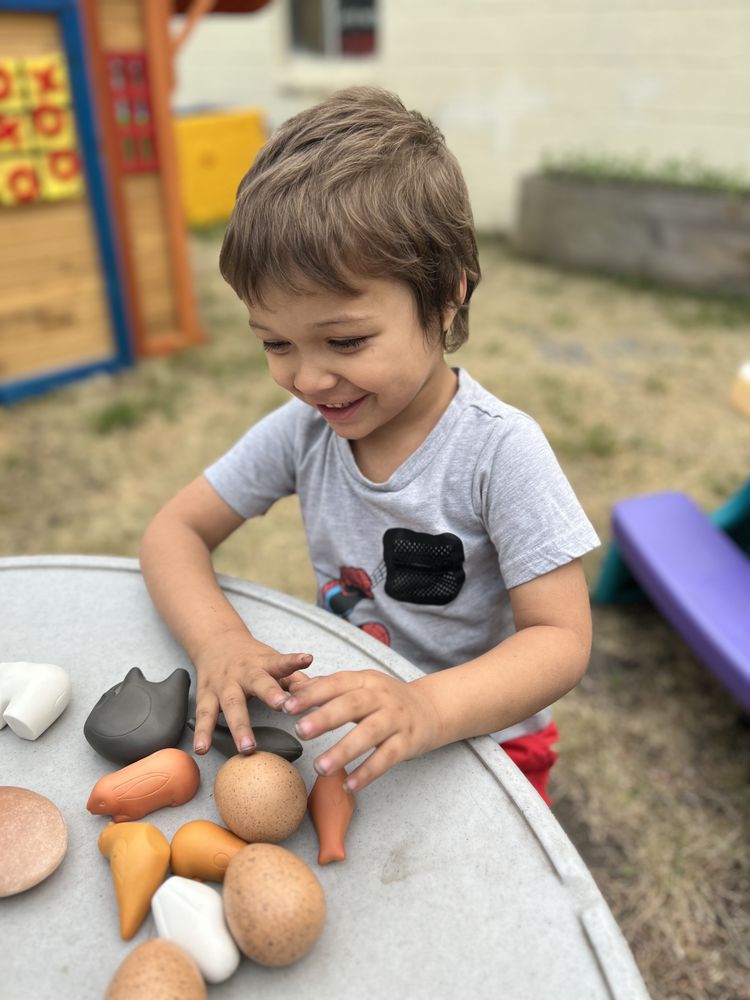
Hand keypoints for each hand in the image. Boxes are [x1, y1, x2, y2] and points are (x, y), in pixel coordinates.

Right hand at [192, 628, 311, 754]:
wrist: (216, 641)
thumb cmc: (251, 658)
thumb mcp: (273, 662)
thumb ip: (294, 678)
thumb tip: (319, 693)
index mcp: (264, 663)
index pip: (281, 661)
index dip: (294, 661)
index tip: (306, 659)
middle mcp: (244, 673)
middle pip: (258, 682)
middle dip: (270, 693)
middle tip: (281, 706)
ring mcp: (224, 685)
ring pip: (231, 705)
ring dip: (239, 727)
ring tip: (246, 747)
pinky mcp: (206, 696)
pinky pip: (204, 716)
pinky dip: (202, 733)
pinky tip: (202, 748)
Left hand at [282, 669, 440, 792]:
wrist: (430, 709)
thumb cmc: (385, 700)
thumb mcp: (359, 686)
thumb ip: (326, 688)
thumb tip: (291, 689)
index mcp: (365, 681)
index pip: (336, 683)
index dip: (312, 694)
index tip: (287, 706)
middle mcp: (381, 697)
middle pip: (352, 705)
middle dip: (326, 717)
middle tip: (301, 731)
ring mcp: (396, 720)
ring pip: (370, 733)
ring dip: (344, 750)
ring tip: (320, 766)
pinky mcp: (407, 743)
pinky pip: (387, 758)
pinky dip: (368, 772)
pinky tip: (349, 785)